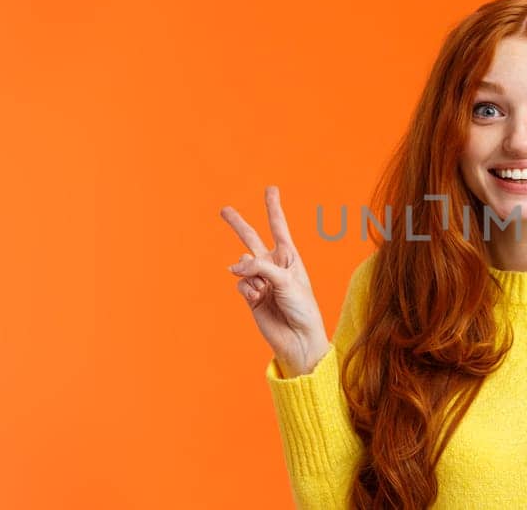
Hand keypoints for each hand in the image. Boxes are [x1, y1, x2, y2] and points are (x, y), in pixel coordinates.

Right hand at [220, 185, 329, 376]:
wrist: (297, 337)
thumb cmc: (302, 307)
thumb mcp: (286, 280)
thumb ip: (260, 267)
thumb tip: (232, 267)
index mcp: (289, 256)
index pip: (279, 227)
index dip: (273, 208)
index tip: (270, 189)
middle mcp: (273, 265)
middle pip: (251, 239)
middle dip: (238, 224)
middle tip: (224, 210)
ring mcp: (260, 279)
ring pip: (242, 265)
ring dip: (251, 276)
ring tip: (264, 292)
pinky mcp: (250, 294)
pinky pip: (241, 283)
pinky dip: (248, 290)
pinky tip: (258, 299)